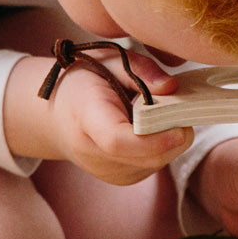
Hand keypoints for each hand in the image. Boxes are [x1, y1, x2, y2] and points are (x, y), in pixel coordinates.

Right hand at [4, 47, 192, 183]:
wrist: (56, 115)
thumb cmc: (84, 82)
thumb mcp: (109, 60)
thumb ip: (141, 70)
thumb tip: (172, 87)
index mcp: (85, 118)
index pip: (118, 141)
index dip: (154, 138)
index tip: (181, 126)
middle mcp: (93, 154)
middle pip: (146, 156)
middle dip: (174, 136)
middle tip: (182, 109)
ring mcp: (108, 172)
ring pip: (156, 162)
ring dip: (170, 141)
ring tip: (160, 115)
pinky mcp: (122, 179)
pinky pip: (154, 165)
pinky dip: (163, 148)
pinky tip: (152, 129)